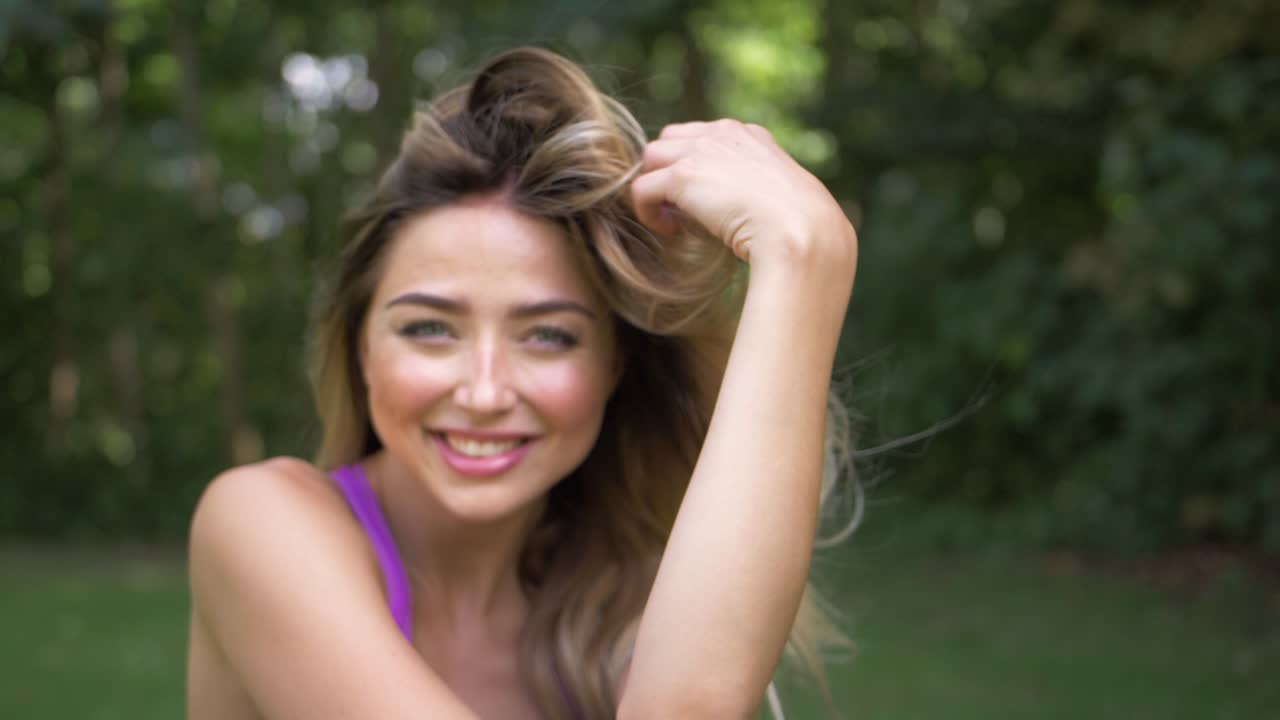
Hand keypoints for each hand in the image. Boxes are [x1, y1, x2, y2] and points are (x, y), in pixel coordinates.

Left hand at [630, 119, 856, 278]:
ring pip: (651, 158)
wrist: (801, 232)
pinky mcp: (683, 175)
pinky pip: (642, 189)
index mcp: (750, 136)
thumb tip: (735, 212)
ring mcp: (702, 151)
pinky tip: (668, 232)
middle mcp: (723, 134)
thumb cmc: (800, 228)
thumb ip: (755, 192)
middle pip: (670, 140)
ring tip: (669, 219)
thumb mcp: (781, 198)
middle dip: (666, 170)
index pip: (703, 136)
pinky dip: (646, 212)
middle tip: (677, 207)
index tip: (701, 200)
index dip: (693, 166)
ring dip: (654, 188)